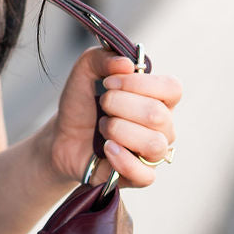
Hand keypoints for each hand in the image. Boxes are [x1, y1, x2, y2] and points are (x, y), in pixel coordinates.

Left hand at [48, 46, 181, 190]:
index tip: (109, 82)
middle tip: (102, 105)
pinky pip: (146, 175)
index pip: (172, 88)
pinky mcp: (141, 176)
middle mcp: (163, 125)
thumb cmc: (82, 104)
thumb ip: (102, 57)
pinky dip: (123, 160)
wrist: (62, 137)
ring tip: (103, 128)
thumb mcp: (84, 72)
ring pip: (154, 144)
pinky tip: (107, 149)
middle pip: (157, 115)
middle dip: (119, 106)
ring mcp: (154, 152)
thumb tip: (125, 63)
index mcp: (158, 98)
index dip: (140, 84)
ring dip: (119, 131)